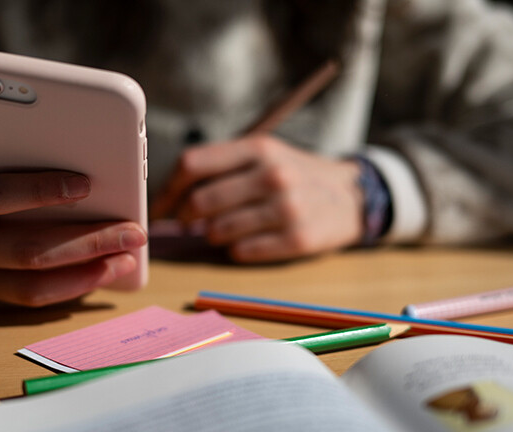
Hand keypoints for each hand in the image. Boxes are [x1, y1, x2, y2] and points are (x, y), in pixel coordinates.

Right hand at [0, 144, 146, 306]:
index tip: (88, 182)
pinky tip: (99, 274)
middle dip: (87, 240)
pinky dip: (67, 289)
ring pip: (32, 286)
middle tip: (133, 231)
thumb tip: (80, 157)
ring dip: (86, 274)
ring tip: (125, 257)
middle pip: (27, 250)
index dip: (42, 190)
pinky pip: (28, 301)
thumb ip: (11, 159)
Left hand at [151, 134, 362, 261]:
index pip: (192, 164)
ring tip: (223, 229)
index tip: (159, 207)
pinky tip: (246, 241)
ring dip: (211, 235)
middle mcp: (272, 174)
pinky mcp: (298, 239)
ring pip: (217, 231)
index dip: (167, 189)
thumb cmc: (294, 174)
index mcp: (258, 148)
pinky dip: (235, 250)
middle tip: (189, 222)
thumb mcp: (264, 154)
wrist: (353, 197)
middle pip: (200, 201)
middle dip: (186, 217)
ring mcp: (287, 207)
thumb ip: (220, 166)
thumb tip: (168, 196)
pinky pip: (242, 252)